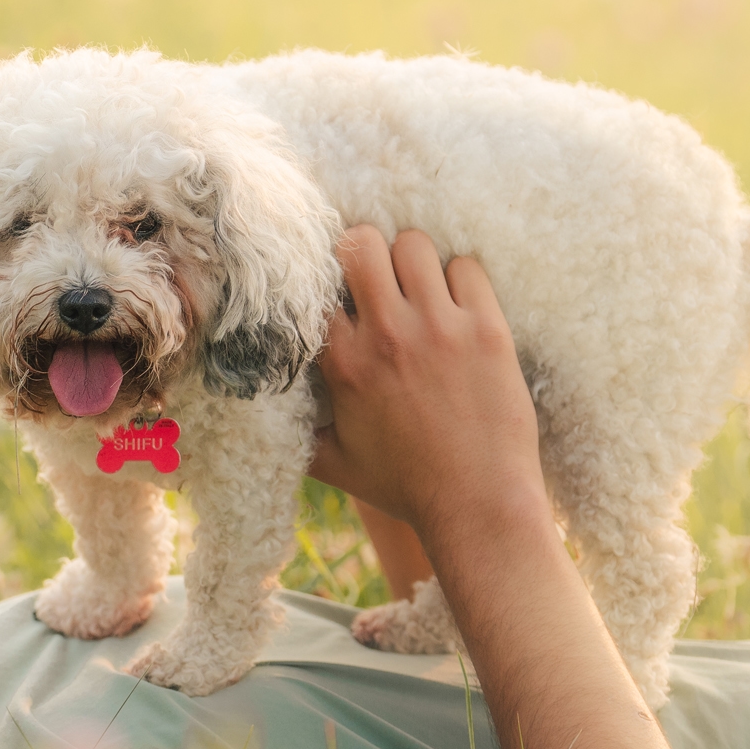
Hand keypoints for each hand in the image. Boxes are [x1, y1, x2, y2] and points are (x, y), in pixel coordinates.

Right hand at [308, 227, 543, 542]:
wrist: (478, 506)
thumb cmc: (406, 488)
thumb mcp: (334, 463)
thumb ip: (296, 432)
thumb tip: (262, 415)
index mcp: (344, 364)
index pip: (316, 284)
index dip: (325, 282)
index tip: (338, 292)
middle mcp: (387, 335)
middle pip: (361, 242)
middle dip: (365, 251)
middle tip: (378, 277)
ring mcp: (439, 328)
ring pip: (414, 243)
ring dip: (413, 261)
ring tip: (420, 288)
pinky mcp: (487, 329)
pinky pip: (467, 267)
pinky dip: (460, 279)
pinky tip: (458, 306)